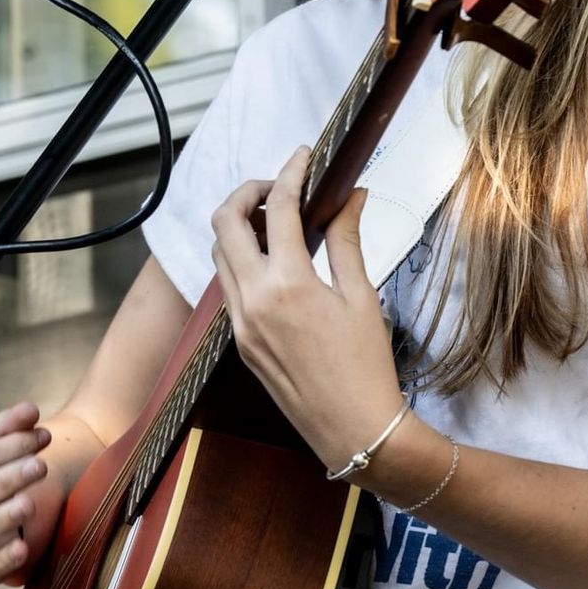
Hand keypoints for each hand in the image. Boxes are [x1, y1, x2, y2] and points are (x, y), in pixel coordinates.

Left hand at [210, 146, 408, 474]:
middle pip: (224, 222)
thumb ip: (347, 239)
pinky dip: (241, 259)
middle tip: (280, 187)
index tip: (305, 156)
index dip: (292, 172)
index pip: (278, 208)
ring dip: (239, 226)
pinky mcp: (240, 342)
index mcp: (289, 285)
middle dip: (247, 192)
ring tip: (276, 220)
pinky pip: (228, 286)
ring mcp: (241, 323)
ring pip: (219, 253)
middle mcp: (254, 300)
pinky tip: (273, 259)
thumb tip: (352, 194)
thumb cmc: (367, 367)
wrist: (354, 432)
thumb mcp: (362, 296)